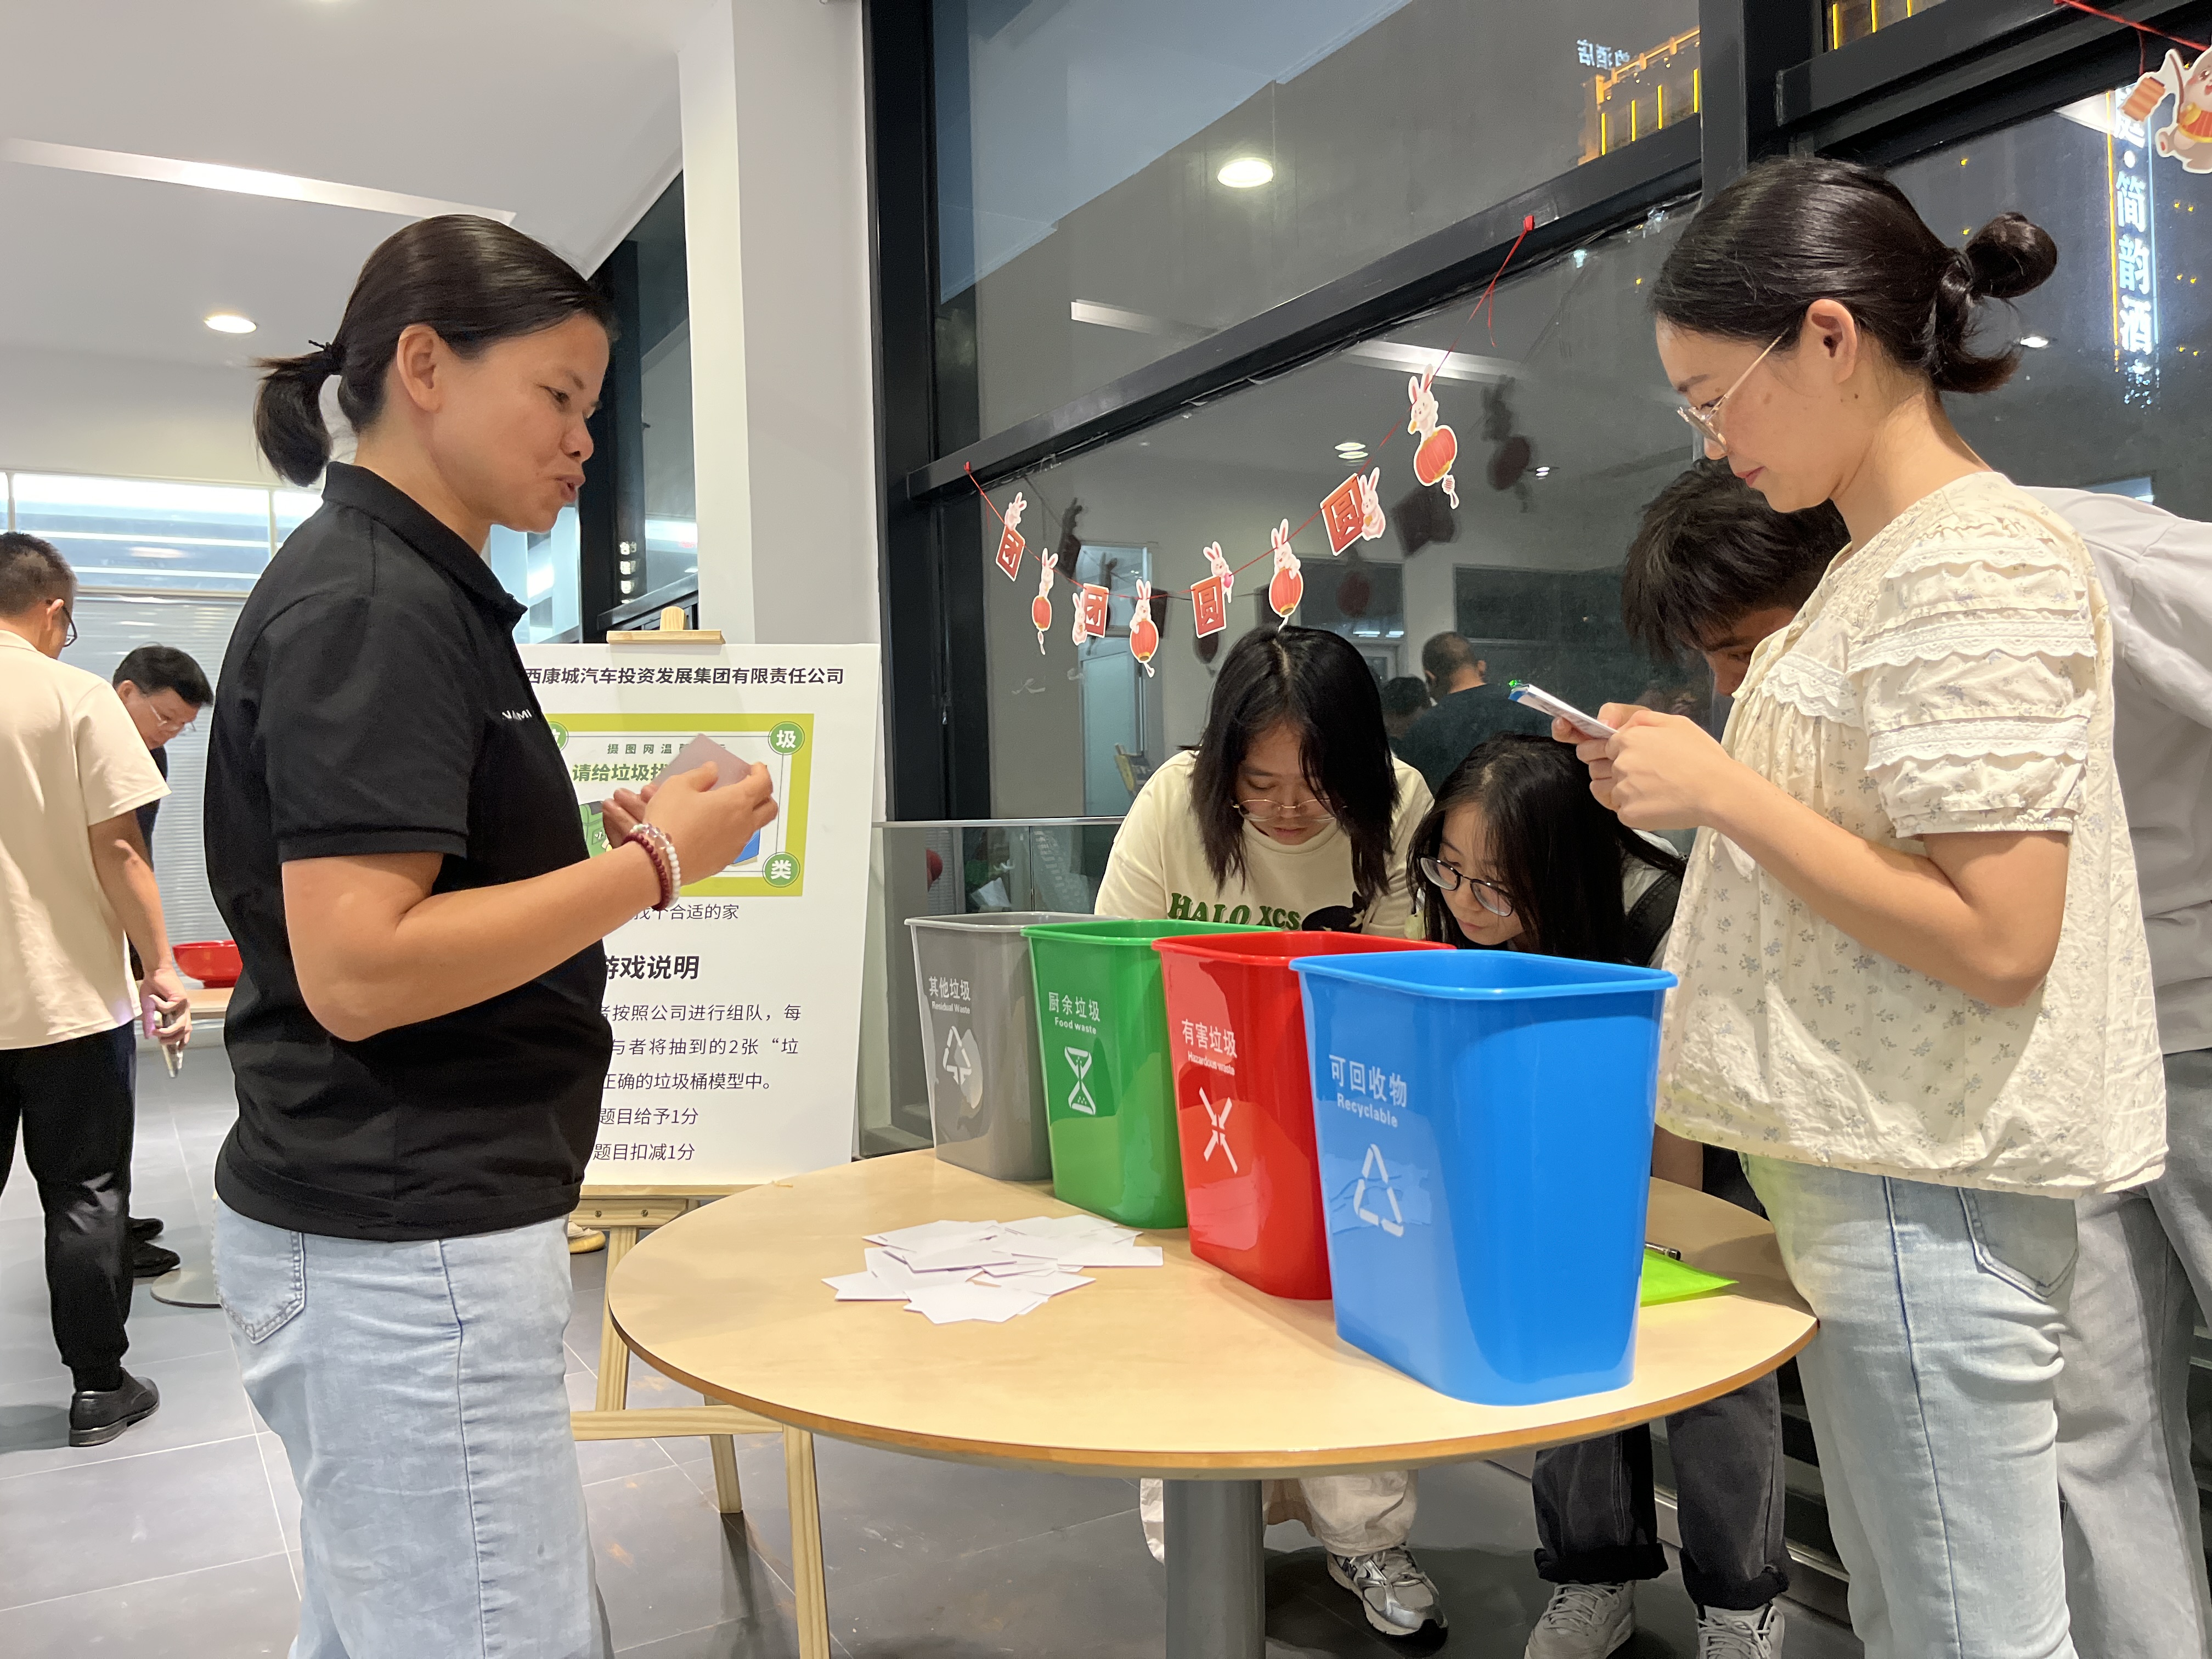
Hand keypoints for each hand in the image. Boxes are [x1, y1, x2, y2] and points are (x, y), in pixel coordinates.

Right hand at [140, 965, 190, 1052]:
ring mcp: (183, 1004)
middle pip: (185, 1030)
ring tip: (156, 1030)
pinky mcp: (180, 997)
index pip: (185, 1030)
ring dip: (168, 1030)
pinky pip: (169, 1008)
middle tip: (160, 1040)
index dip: (182, 1041)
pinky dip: (158, 1005)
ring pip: (181, 1024)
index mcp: (178, 1013)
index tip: (177, 1051)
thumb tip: (148, 1035)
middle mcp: (183, 1010)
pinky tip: (153, 998)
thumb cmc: (153, 988)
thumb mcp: (148, 1008)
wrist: (155, 972)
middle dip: (173, 1039)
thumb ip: (149, 1022)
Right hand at [603, 762, 777, 881]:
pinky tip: (711, 828)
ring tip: (725, 807)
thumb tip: (713, 770)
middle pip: (769, 808)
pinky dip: (730, 832)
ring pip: (753, 827)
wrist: (659, 861)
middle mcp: (743, 824)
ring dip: (746, 814)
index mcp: (737, 801)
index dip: (761, 772)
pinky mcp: (724, 861)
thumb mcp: (679, 786)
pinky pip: (735, 843)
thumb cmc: (669, 819)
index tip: (755, 768)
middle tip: (749, 787)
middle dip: (764, 795)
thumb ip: (700, 774)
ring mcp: (736, 845)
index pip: (763, 783)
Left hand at [1569, 704, 1749, 830]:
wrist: (1717, 790)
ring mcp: (1623, 790)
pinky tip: (1656, 804)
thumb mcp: (1675, 723)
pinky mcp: (1628, 814)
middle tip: (1640, 776)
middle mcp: (1620, 763)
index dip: (1611, 753)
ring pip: (1607, 791)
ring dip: (1621, 791)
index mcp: (1627, 739)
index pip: (1600, 747)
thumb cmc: (1702, 756)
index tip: (1626, 759)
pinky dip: (1635, 810)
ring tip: (1649, 790)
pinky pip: (1621, 811)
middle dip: (1611, 771)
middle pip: (1598, 769)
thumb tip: (1619, 726)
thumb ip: (1641, 719)